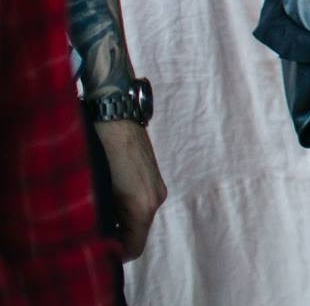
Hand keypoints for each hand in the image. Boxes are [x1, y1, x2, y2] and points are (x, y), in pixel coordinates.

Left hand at [93, 118, 165, 261]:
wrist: (116, 116)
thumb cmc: (100, 152)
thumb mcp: (96, 191)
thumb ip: (101, 220)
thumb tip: (96, 240)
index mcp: (142, 206)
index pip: (134, 248)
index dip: (114, 255)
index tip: (95, 252)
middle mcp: (155, 199)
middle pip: (138, 234)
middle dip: (116, 237)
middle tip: (90, 233)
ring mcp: (157, 186)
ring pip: (139, 218)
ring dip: (120, 221)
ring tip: (96, 212)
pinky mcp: (154, 177)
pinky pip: (141, 203)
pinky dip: (126, 208)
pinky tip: (107, 195)